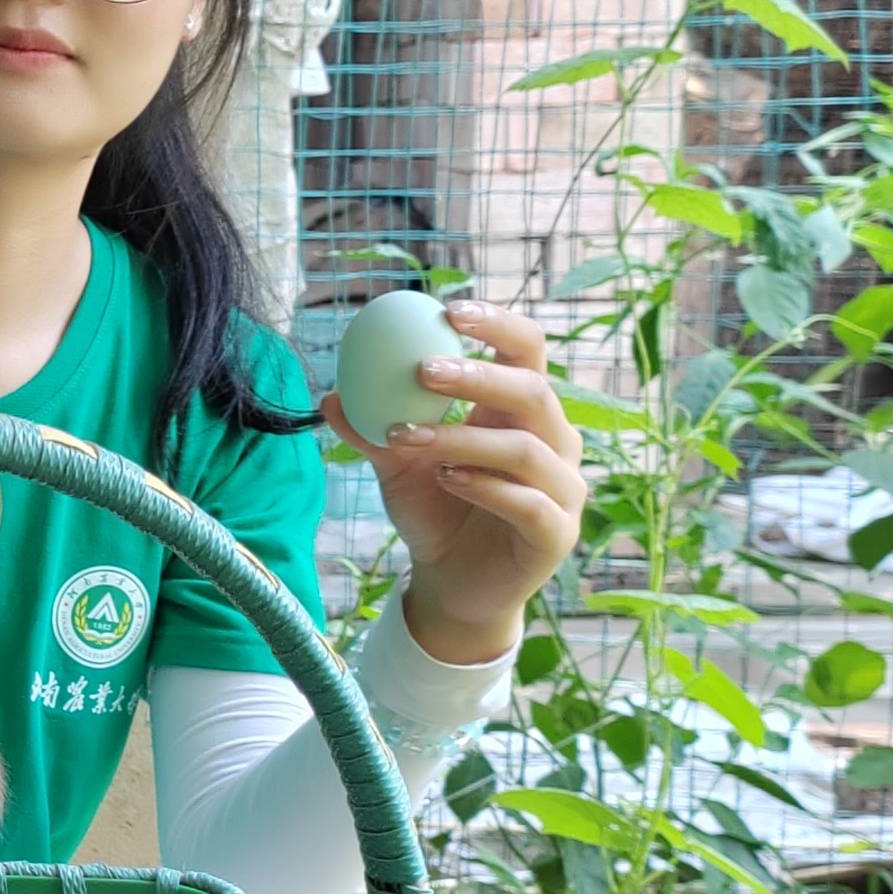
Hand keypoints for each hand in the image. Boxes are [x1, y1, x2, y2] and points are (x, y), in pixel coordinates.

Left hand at [322, 300, 582, 665]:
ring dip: (462, 437)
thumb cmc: (434, 511)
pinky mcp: (557, 534)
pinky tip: (444, 478)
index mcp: (519, 413)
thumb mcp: (396, 468)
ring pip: (526, 448)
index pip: (527, 351)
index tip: (447, 310)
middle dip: (479, 375)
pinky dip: (485, 487)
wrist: (451, 583)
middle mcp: (553, 443)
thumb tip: (329, 396)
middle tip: (421, 369)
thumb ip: (372, 432)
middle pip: (534, 390)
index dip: (497, 325)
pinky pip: (529, 502)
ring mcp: (563, 489)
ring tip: (407, 438)